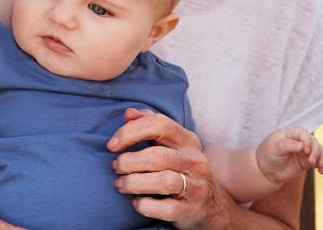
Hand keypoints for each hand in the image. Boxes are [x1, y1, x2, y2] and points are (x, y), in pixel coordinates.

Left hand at [109, 108, 228, 228]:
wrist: (210, 204)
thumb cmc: (181, 168)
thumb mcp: (171, 143)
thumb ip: (149, 124)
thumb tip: (129, 113)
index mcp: (187, 140)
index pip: (160, 125)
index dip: (131, 131)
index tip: (111, 145)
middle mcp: (194, 161)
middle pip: (158, 156)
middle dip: (128, 161)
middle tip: (115, 167)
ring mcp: (195, 186)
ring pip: (164, 181)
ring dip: (134, 183)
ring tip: (120, 184)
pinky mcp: (191, 210)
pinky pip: (166, 208)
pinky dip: (145, 205)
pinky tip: (136, 202)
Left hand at [256, 127, 322, 184]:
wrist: (266, 171)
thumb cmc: (267, 156)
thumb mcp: (274, 148)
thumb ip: (287, 145)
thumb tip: (302, 146)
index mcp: (289, 134)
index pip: (303, 133)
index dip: (307, 141)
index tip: (305, 151)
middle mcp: (298, 141)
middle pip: (314, 142)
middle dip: (315, 151)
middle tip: (311, 162)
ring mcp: (304, 151)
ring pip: (319, 150)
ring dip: (322, 158)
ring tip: (320, 166)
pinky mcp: (307, 161)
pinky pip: (319, 160)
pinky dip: (322, 165)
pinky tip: (321, 171)